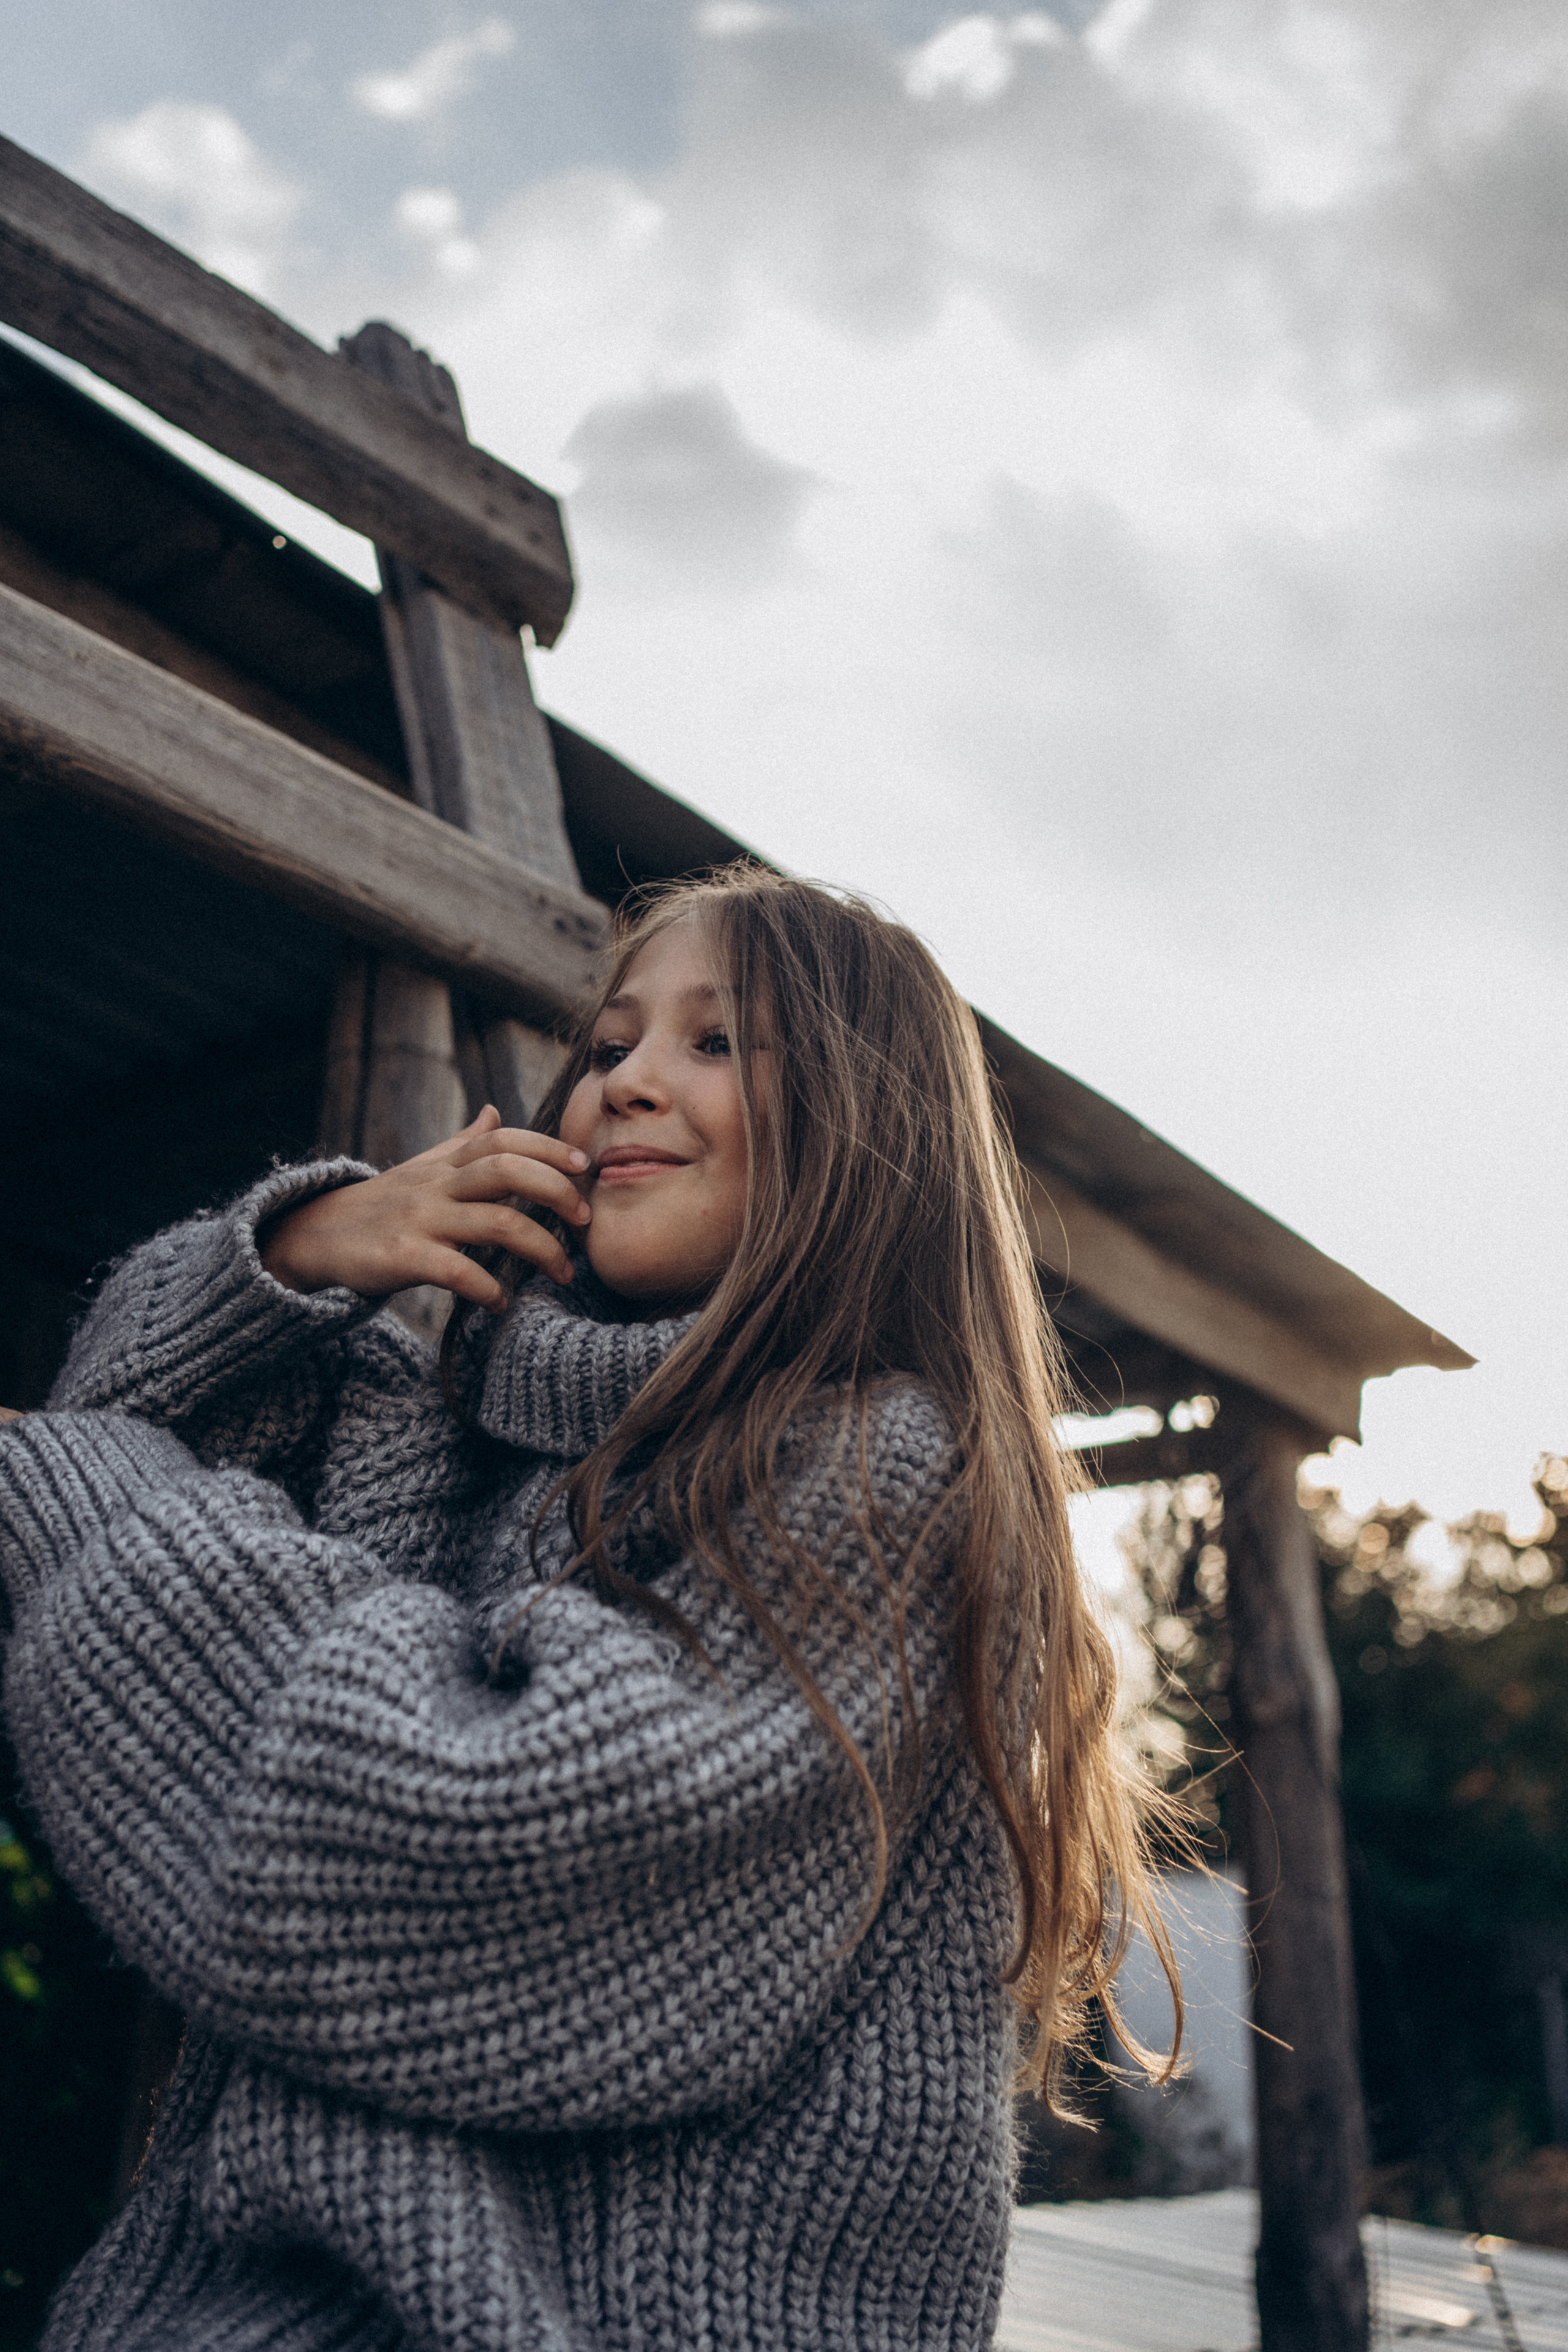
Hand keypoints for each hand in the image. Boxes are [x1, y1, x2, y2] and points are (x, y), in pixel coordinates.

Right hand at [260, 1107, 590, 1311]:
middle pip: (507, 1171)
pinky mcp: (400, 1258)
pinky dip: (488, 1288)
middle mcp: (436, 1186)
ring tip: (562, 1272)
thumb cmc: (381, 1205)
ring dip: (541, 1249)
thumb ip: (461, 1144)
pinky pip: (456, 1270)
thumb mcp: (422, 1169)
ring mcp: (419, 1221)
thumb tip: (493, 1111)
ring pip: (495, 1224)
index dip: (548, 1146)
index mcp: (445, 1164)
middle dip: (555, 1191)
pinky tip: (502, 1303)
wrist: (314, 1238)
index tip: (584, 1164)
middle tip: (584, 1220)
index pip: (503, 1140)